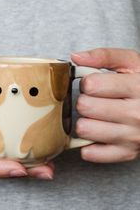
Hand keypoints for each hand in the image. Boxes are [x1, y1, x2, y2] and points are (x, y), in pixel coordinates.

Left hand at [71, 48, 139, 162]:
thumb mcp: (132, 63)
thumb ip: (104, 56)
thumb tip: (75, 57)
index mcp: (138, 87)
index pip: (91, 85)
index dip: (87, 83)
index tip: (94, 85)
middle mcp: (137, 114)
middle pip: (84, 107)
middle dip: (85, 102)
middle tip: (95, 101)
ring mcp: (132, 137)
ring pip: (83, 129)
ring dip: (85, 122)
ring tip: (96, 117)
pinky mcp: (126, 153)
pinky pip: (91, 153)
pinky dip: (88, 145)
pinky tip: (97, 135)